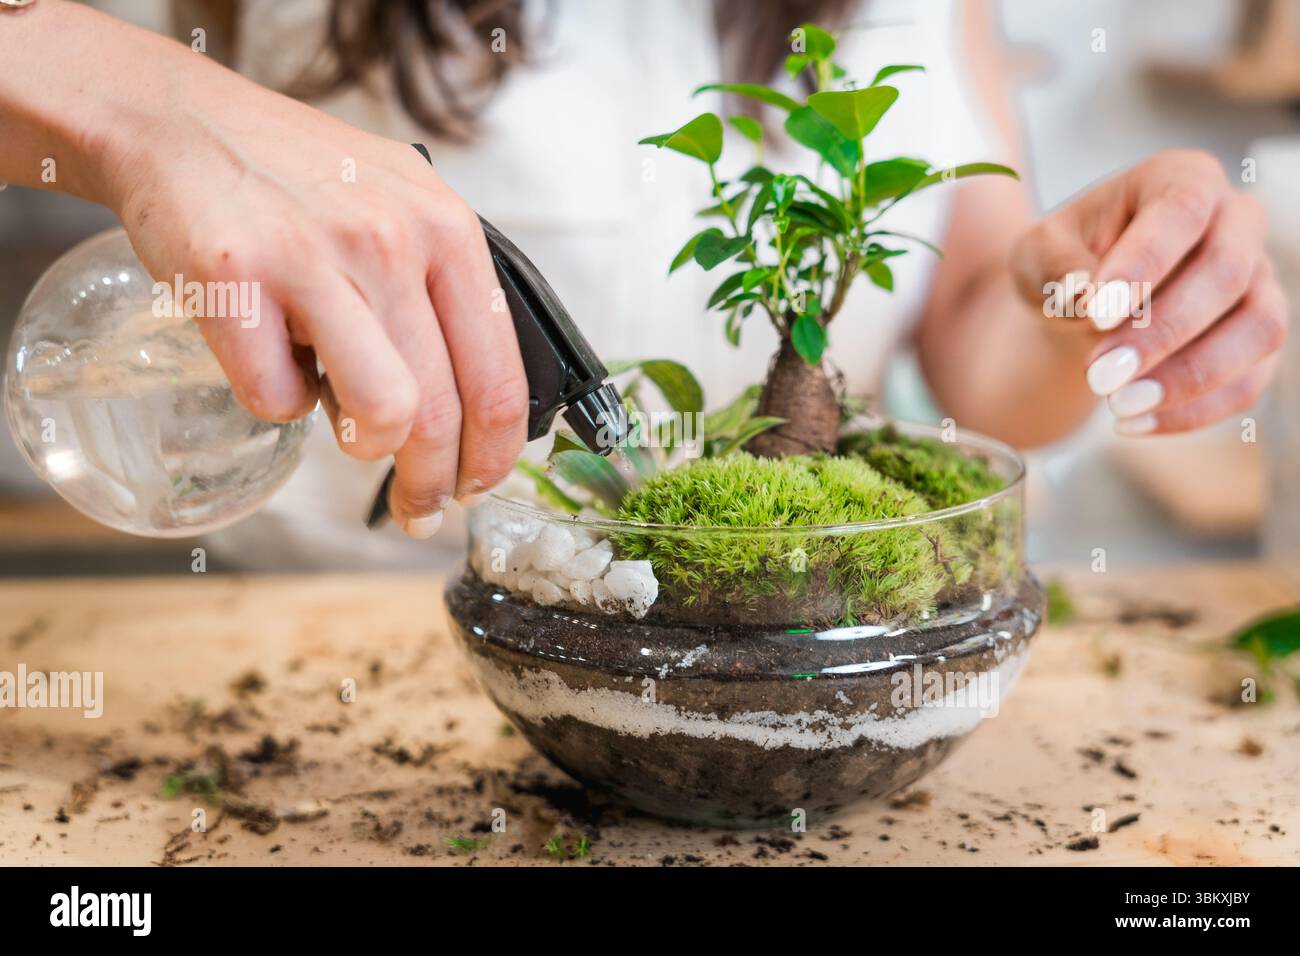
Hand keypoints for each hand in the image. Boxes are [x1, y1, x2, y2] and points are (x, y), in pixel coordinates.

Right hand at [95, 54, 527, 536]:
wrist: (182, 122)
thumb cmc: (297, 179)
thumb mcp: (401, 205)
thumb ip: (443, 288)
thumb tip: (477, 403)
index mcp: (446, 229)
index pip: (498, 375)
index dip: (495, 454)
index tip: (480, 485)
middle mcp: (391, 240)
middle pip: (440, 410)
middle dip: (433, 483)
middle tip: (419, 508)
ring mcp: (313, 259)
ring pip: (379, 412)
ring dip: (368, 451)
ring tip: (351, 437)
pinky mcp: (235, 280)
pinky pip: (277, 397)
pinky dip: (278, 401)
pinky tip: (274, 364)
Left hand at [1012, 149, 1285, 434]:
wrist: (1085, 306)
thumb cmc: (1065, 264)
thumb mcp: (1038, 254)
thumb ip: (1056, 265)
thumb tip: (1084, 294)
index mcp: (1183, 180)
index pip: (1181, 210)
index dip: (1145, 262)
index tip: (1096, 311)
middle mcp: (1236, 222)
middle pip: (1227, 272)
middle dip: (1162, 331)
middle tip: (1098, 375)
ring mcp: (1258, 281)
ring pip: (1259, 328)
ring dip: (1190, 375)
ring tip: (1118, 406)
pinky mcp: (1255, 339)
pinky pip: (1250, 380)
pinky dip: (1195, 410)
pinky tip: (1136, 424)